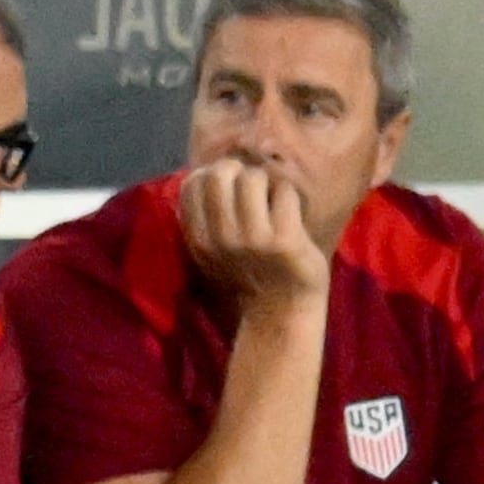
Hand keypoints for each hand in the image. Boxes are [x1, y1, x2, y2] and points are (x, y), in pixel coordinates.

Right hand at [177, 156, 328, 312]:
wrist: (280, 313)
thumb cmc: (248, 277)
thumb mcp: (214, 252)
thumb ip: (205, 219)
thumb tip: (206, 171)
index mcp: (199, 239)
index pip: (191, 184)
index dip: (211, 173)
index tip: (228, 184)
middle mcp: (221, 237)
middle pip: (220, 174)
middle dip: (239, 171)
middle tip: (253, 186)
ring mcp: (254, 239)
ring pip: (253, 178)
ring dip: (267, 181)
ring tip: (272, 197)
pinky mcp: (285, 240)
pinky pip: (284, 192)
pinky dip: (289, 194)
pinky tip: (291, 209)